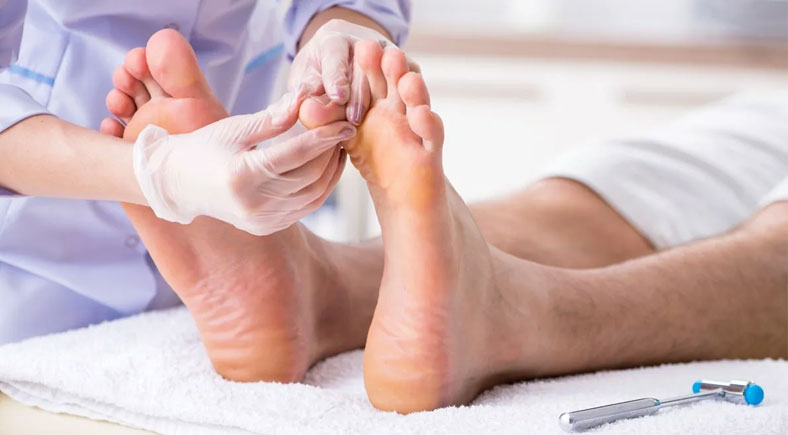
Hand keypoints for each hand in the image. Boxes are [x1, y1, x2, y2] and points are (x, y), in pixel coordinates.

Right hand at [132, 91, 353, 234]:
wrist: (179, 184)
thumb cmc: (205, 147)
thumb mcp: (235, 127)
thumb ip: (273, 118)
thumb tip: (305, 99)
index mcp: (242, 175)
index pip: (297, 154)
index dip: (325, 137)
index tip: (345, 123)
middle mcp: (254, 204)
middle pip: (311, 176)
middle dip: (332, 152)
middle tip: (343, 131)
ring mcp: (262, 221)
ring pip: (314, 195)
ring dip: (332, 170)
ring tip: (337, 147)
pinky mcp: (268, 227)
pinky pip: (306, 207)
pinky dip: (321, 187)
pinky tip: (326, 168)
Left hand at [289, 19, 417, 124]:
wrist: (342, 62)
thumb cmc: (319, 74)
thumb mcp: (304, 82)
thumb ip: (298, 99)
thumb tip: (286, 117)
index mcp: (335, 42)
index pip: (335, 57)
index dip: (336, 77)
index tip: (337, 96)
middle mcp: (366, 43)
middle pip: (364, 68)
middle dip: (359, 94)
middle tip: (354, 118)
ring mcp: (390, 54)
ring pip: (392, 75)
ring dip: (389, 95)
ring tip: (385, 119)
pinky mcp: (409, 68)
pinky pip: (412, 82)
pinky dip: (410, 99)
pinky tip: (407, 118)